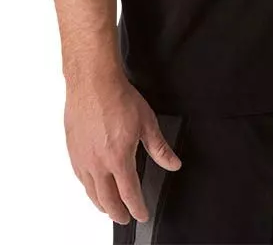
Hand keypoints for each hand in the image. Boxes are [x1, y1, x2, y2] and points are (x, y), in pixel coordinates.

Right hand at [64, 73, 181, 223]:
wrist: (93, 82)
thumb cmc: (118, 98)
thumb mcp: (147, 123)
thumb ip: (160, 148)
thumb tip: (173, 163)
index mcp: (118, 159)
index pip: (129, 194)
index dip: (137, 208)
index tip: (141, 214)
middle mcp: (98, 163)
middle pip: (107, 200)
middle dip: (118, 212)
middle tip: (125, 218)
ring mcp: (82, 158)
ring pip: (90, 191)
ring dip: (101, 203)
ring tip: (108, 207)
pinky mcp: (72, 149)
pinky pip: (80, 177)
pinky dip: (88, 187)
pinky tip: (91, 185)